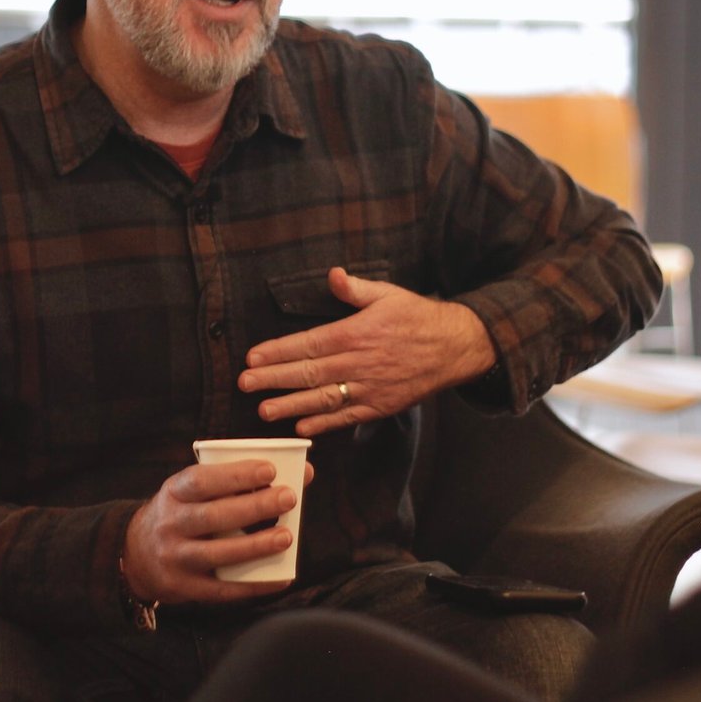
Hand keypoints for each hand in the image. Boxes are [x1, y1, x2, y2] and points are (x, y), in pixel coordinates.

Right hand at [122, 460, 314, 605]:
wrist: (136, 555)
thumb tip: (299, 473)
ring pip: (217, 554)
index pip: (202, 480)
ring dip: (255, 546)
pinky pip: (222, 589)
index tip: (269, 470)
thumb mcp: (192, 491)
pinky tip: (279, 578)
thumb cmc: (180, 513)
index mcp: (173, 493)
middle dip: (254, 507)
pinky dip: (252, 585)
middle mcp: (170, 524)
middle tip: (288, 498)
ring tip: (286, 537)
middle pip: (213, 516)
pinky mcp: (184, 587)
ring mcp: (175, 558)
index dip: (235, 475)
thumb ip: (237, 481)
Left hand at [239, 267, 494, 436]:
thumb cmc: (417, 317)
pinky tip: (301, 426)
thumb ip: (356, 289)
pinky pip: (348, 416)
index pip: (308, 344)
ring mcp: (370, 387)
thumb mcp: (388, 294)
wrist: (455, 347)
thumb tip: (334, 275)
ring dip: (291, 405)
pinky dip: (324, 423)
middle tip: (244, 385)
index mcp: (356, 333)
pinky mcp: (381, 405)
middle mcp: (359, 363)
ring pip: (323, 398)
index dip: (278, 352)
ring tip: (264, 411)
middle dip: (273, 379)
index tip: (252, 358)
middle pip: (308, 373)